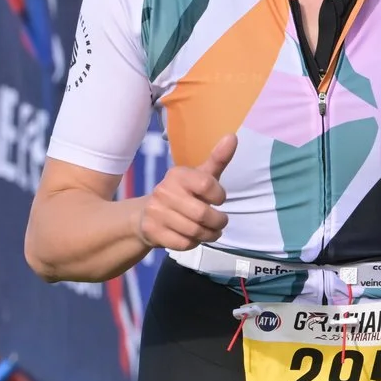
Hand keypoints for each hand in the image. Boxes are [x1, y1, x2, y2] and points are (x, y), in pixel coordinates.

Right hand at [135, 134, 236, 251]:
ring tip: (211, 231)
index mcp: (177, 174)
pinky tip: (194, 236)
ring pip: (194, 231)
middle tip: (220, 222)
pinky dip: (194, 243)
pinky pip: (184, 243)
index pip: (207, 185)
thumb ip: (218, 159)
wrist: (147, 215)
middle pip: (203, 213)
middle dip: (218, 221)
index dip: (219, 196)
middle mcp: (164, 191)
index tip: (218, 199)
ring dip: (209, 234)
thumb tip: (233, 137)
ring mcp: (156, 212)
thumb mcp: (200, 176)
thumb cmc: (183, 193)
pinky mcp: (153, 232)